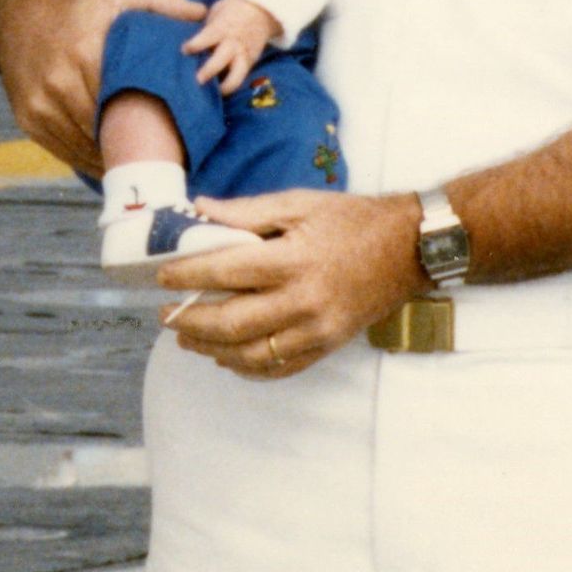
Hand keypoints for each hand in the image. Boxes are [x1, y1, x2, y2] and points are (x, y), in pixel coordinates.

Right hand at [0, 0, 208, 177]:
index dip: (146, 125)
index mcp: (85, 53)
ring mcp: (40, 105)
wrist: (18, 16)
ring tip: (139, 166)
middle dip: (130, 147)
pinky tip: (109, 164)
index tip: (171, 138)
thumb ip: (160, 1)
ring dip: (110, 159)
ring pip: (83, 146)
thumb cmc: (79, 7)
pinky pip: (63, 150)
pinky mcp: (28, 120)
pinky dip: (86, 159)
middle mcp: (58, 83)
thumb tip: (201, 13)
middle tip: (161, 159)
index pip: (122, 103)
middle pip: (103, 130)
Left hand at [155, 189, 423, 376]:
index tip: (161, 277)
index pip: (224, 272)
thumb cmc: (353, 220)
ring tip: (187, 339)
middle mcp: (303, 300)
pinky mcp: (328, 346)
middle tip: (165, 316)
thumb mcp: (299, 203)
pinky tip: (227, 357)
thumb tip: (198, 210)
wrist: (410, 248)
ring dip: (211, 350)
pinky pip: (280, 368)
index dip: (186, 276)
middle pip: (231, 323)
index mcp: (292, 259)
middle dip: (189, 322)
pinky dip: (247, 367)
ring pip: (251, 354)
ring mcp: (317, 330)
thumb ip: (246, 211)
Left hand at [191, 0, 280, 92]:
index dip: (195, 45)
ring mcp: (243, 56)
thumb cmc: (230, 11)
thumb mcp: (217, 13)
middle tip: (196, 81)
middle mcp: (233, 44)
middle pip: (220, 61)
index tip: (185, 50)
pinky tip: (217, 91)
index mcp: (222, 28)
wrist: (261, 12)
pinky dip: (229, 86)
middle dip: (208, 72)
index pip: (208, 37)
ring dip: (223, 87)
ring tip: (211, 93)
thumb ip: (206, 28)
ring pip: (235, 78)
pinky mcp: (249, 65)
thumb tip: (185, 41)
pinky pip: (239, 79)